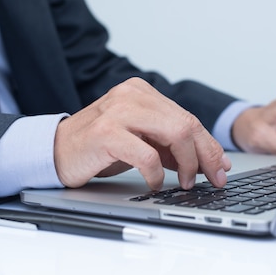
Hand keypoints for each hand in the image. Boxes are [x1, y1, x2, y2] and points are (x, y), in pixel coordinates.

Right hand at [54, 78, 231, 190]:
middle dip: (205, 155)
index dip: (208, 144)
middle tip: (212, 178)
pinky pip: (147, 155)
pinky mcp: (106, 133)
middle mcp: (131, 95)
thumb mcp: (139, 140)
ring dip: (187, 164)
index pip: (187, 117)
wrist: (55, 151)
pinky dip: (157, 174)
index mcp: (141, 91)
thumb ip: (170, 145)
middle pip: (186, 123)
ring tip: (186, 182)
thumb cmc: (99, 147)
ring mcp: (118, 111)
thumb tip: (209, 160)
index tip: (221, 167)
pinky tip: (155, 183)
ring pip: (174, 133)